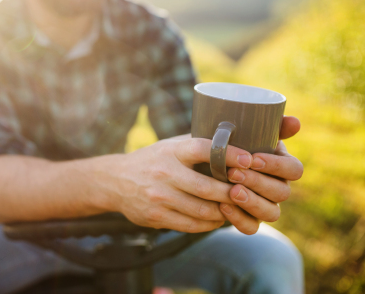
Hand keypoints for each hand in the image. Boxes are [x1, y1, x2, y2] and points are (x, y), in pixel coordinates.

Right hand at [108, 135, 260, 234]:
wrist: (116, 181)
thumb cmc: (152, 160)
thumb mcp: (169, 146)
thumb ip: (196, 144)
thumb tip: (233, 139)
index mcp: (171, 151)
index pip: (203, 149)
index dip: (229, 155)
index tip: (249, 160)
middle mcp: (164, 173)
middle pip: (207, 188)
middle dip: (232, 193)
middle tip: (248, 193)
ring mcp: (159, 197)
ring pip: (202, 210)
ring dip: (223, 211)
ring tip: (234, 208)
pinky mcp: (156, 217)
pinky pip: (191, 225)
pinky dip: (209, 223)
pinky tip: (217, 218)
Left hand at [222, 116, 302, 229]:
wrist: (205, 161)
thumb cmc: (231, 142)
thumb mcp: (246, 130)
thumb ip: (270, 124)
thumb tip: (294, 122)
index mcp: (282, 165)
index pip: (294, 170)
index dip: (276, 166)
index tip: (253, 158)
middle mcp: (278, 187)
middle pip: (282, 192)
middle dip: (258, 182)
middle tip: (233, 173)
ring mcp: (265, 206)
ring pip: (271, 213)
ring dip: (251, 202)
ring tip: (230, 191)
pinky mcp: (248, 220)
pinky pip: (251, 228)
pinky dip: (238, 219)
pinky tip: (223, 206)